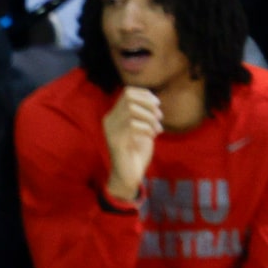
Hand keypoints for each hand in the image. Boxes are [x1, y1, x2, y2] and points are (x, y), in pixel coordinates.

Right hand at [102, 86, 163, 204]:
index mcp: (114, 116)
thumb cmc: (137, 151)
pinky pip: (132, 125)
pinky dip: (147, 128)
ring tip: (157, 129)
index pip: (127, 92)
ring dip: (150, 118)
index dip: (145, 94)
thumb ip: (142, 114)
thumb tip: (152, 100)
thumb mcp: (141, 127)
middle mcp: (109, 121)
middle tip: (159, 117)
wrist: (130, 175)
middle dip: (148, 104)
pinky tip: (152, 136)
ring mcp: (110, 131)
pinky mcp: (115, 141)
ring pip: (131, 110)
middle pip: (129, 97)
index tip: (157, 104)